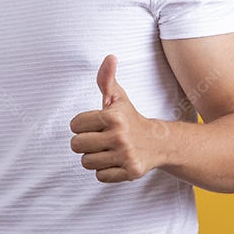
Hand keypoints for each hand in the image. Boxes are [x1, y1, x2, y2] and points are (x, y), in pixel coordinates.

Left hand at [69, 55, 165, 182]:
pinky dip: (104, 171)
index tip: (94, 124)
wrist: (158, 142)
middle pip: (76, 145)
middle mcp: (119, 136)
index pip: (74, 125)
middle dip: (84, 142)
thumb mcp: (118, 97)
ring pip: (86, 162)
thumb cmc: (130, 118)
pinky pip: (99, 176)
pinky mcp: (129, 172)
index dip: (81, 125)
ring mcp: (125, 156)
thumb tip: (110, 57)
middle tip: (98, 138)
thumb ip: (106, 78)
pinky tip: (115, 161)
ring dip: (93, 157)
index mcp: (112, 117)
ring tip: (107, 150)